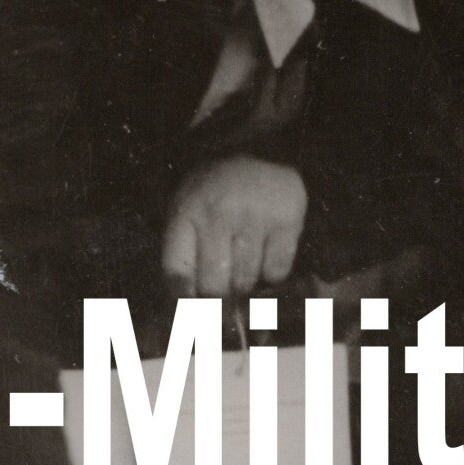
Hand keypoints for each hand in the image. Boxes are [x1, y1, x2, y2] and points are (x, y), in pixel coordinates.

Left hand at [163, 158, 308, 298]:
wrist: (263, 150)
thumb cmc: (217, 188)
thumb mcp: (188, 207)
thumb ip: (183, 252)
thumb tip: (186, 310)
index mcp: (186, 212)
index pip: (177, 274)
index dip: (183, 302)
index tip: (191, 314)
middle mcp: (218, 216)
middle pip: (214, 287)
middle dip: (217, 302)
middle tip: (223, 305)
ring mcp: (254, 219)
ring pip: (246, 282)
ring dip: (246, 285)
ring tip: (244, 269)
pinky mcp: (286, 223)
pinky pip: (277, 272)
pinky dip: (272, 274)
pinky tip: (267, 256)